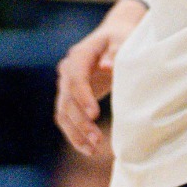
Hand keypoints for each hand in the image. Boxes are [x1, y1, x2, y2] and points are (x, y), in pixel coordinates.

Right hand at [55, 0, 146, 157]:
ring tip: (93, 149)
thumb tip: (106, 67)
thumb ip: (116, 51)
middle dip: (80, 122)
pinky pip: (66, 118)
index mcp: (79, 54)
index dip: (83, 97)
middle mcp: (67, 70)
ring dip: (75, 133)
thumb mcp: (123, 39)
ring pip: (63, 113)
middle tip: (97, 140)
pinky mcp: (69, 97)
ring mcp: (65, 84)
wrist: (113, 36)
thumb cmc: (121, 37)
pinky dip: (74, 134)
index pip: (76, 78)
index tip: (95, 115)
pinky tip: (87, 148)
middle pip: (67, 100)